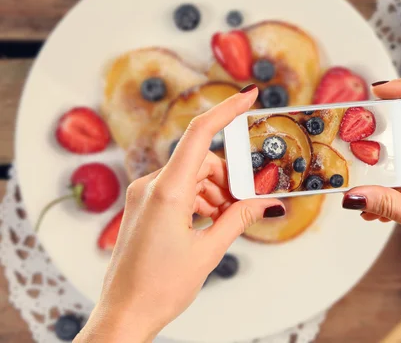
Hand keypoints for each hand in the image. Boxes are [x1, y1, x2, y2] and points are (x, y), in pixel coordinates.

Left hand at [75, 85, 284, 342]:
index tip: (248, 96)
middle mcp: (151, 185)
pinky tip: (210, 221)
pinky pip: (180, 188)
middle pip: (202, 161)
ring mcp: (145, 194)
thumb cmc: (158, 288)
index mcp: (167, 191)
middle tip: (246, 203)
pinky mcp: (145, 205)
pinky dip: (200, 199)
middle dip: (228, 178)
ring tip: (226, 220)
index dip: (227, 110)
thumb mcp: (208, 251)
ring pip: (192, 176)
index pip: (199, 134)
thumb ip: (239, 219)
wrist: (124, 314)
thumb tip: (266, 203)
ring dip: (215, 192)